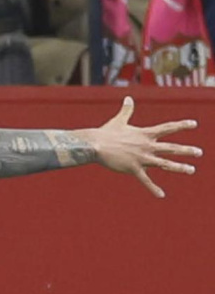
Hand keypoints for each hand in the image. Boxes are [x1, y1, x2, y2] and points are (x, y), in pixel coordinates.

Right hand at [80, 97, 201, 197]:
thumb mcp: (119, 120)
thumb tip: (128, 98)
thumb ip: (127, 110)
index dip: (181, 125)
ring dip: (179, 167)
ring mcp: (141, 158)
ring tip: (191, 170)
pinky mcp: (133, 168)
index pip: (167, 128)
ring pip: (164, 164)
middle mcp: (147, 146)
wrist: (95, 144)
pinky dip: (153, 188)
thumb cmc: (106, 132)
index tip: (194, 124)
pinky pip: (146, 180)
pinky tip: (161, 195)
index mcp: (145, 134)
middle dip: (186, 150)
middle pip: (171, 148)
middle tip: (199, 152)